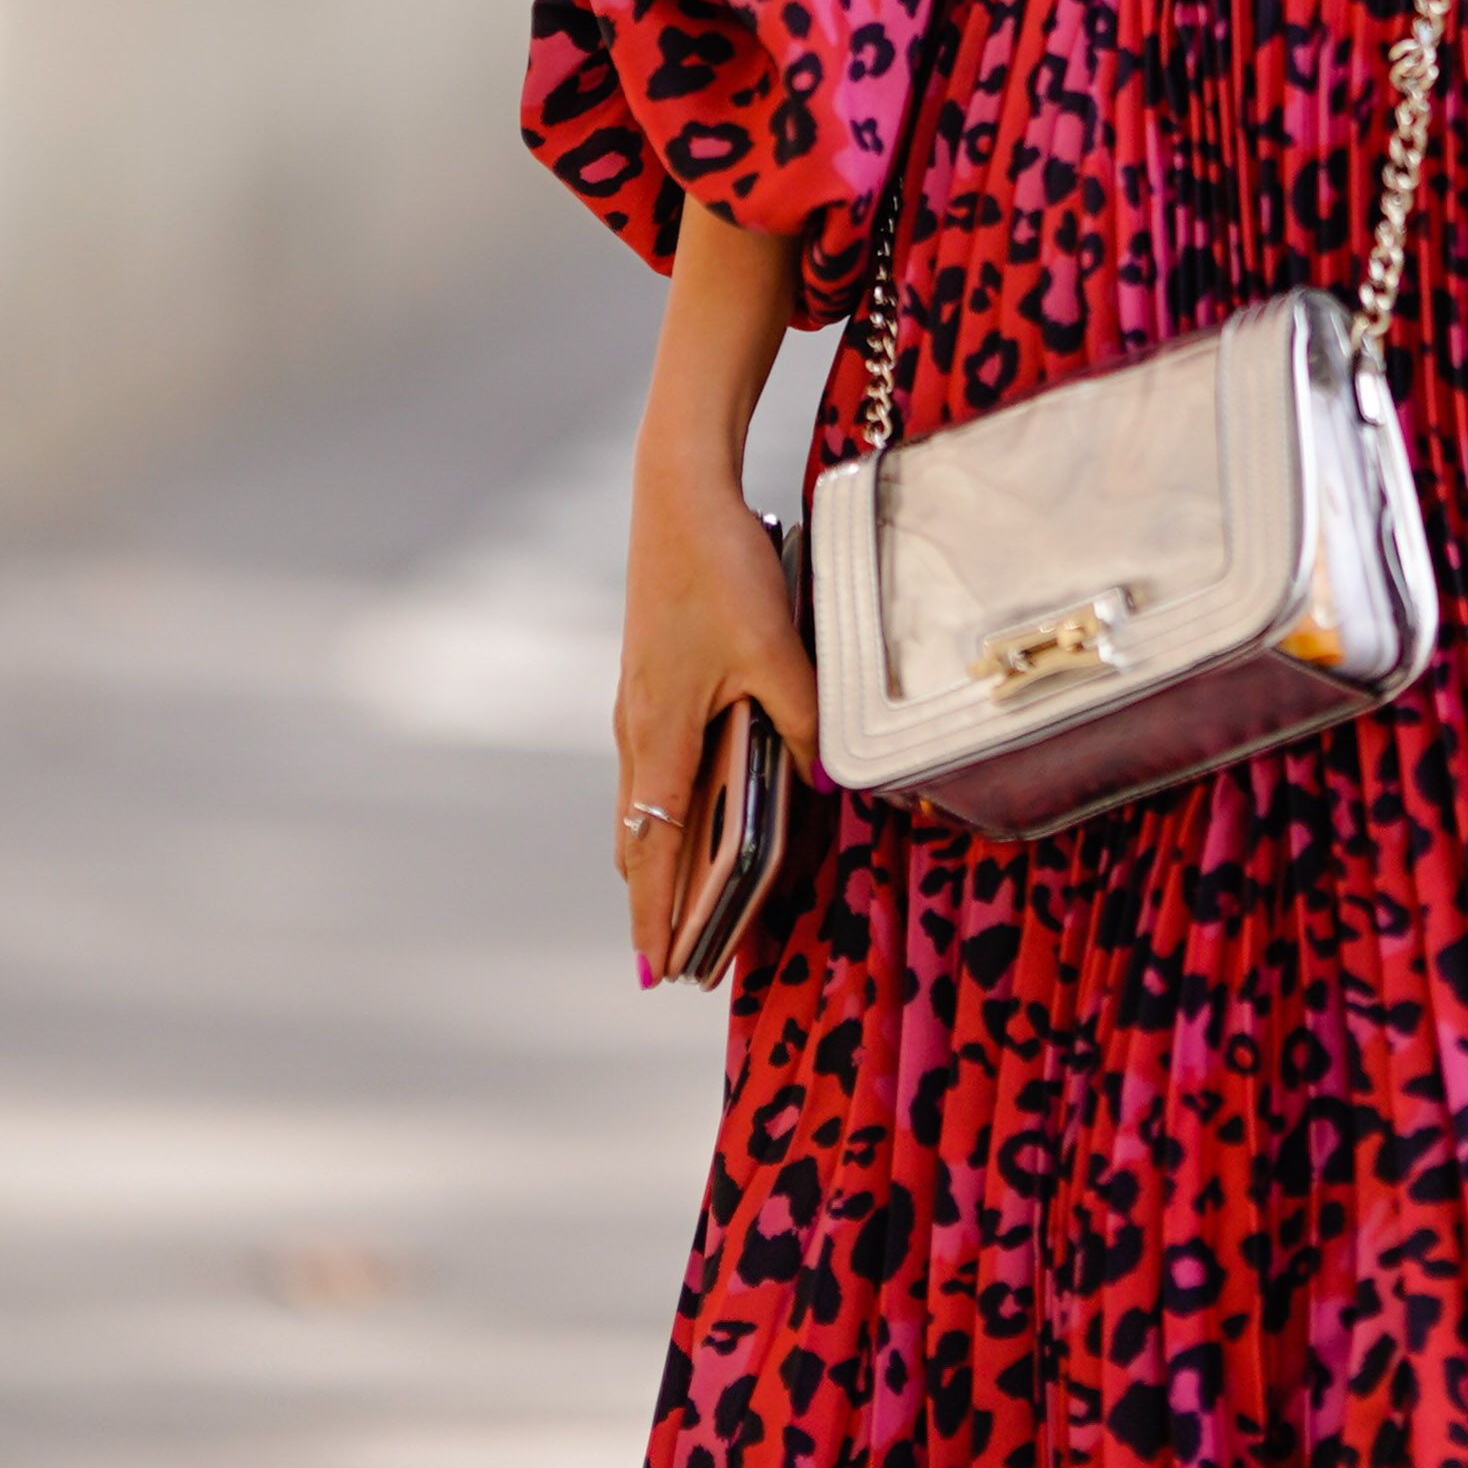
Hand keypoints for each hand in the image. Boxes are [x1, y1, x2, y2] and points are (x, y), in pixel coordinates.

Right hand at [615, 461, 822, 978]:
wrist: (675, 494)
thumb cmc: (721, 570)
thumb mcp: (775, 650)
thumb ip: (805, 723)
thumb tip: (832, 787)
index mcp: (661, 738)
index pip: (656, 853)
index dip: (658, 917)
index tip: (659, 973)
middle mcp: (637, 731)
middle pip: (639, 840)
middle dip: (651, 902)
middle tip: (669, 959)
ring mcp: (635, 705)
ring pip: (641, 804)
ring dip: (654, 856)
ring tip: (674, 900)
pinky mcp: (646, 679)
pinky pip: (650, 767)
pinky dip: (661, 809)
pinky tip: (686, 811)